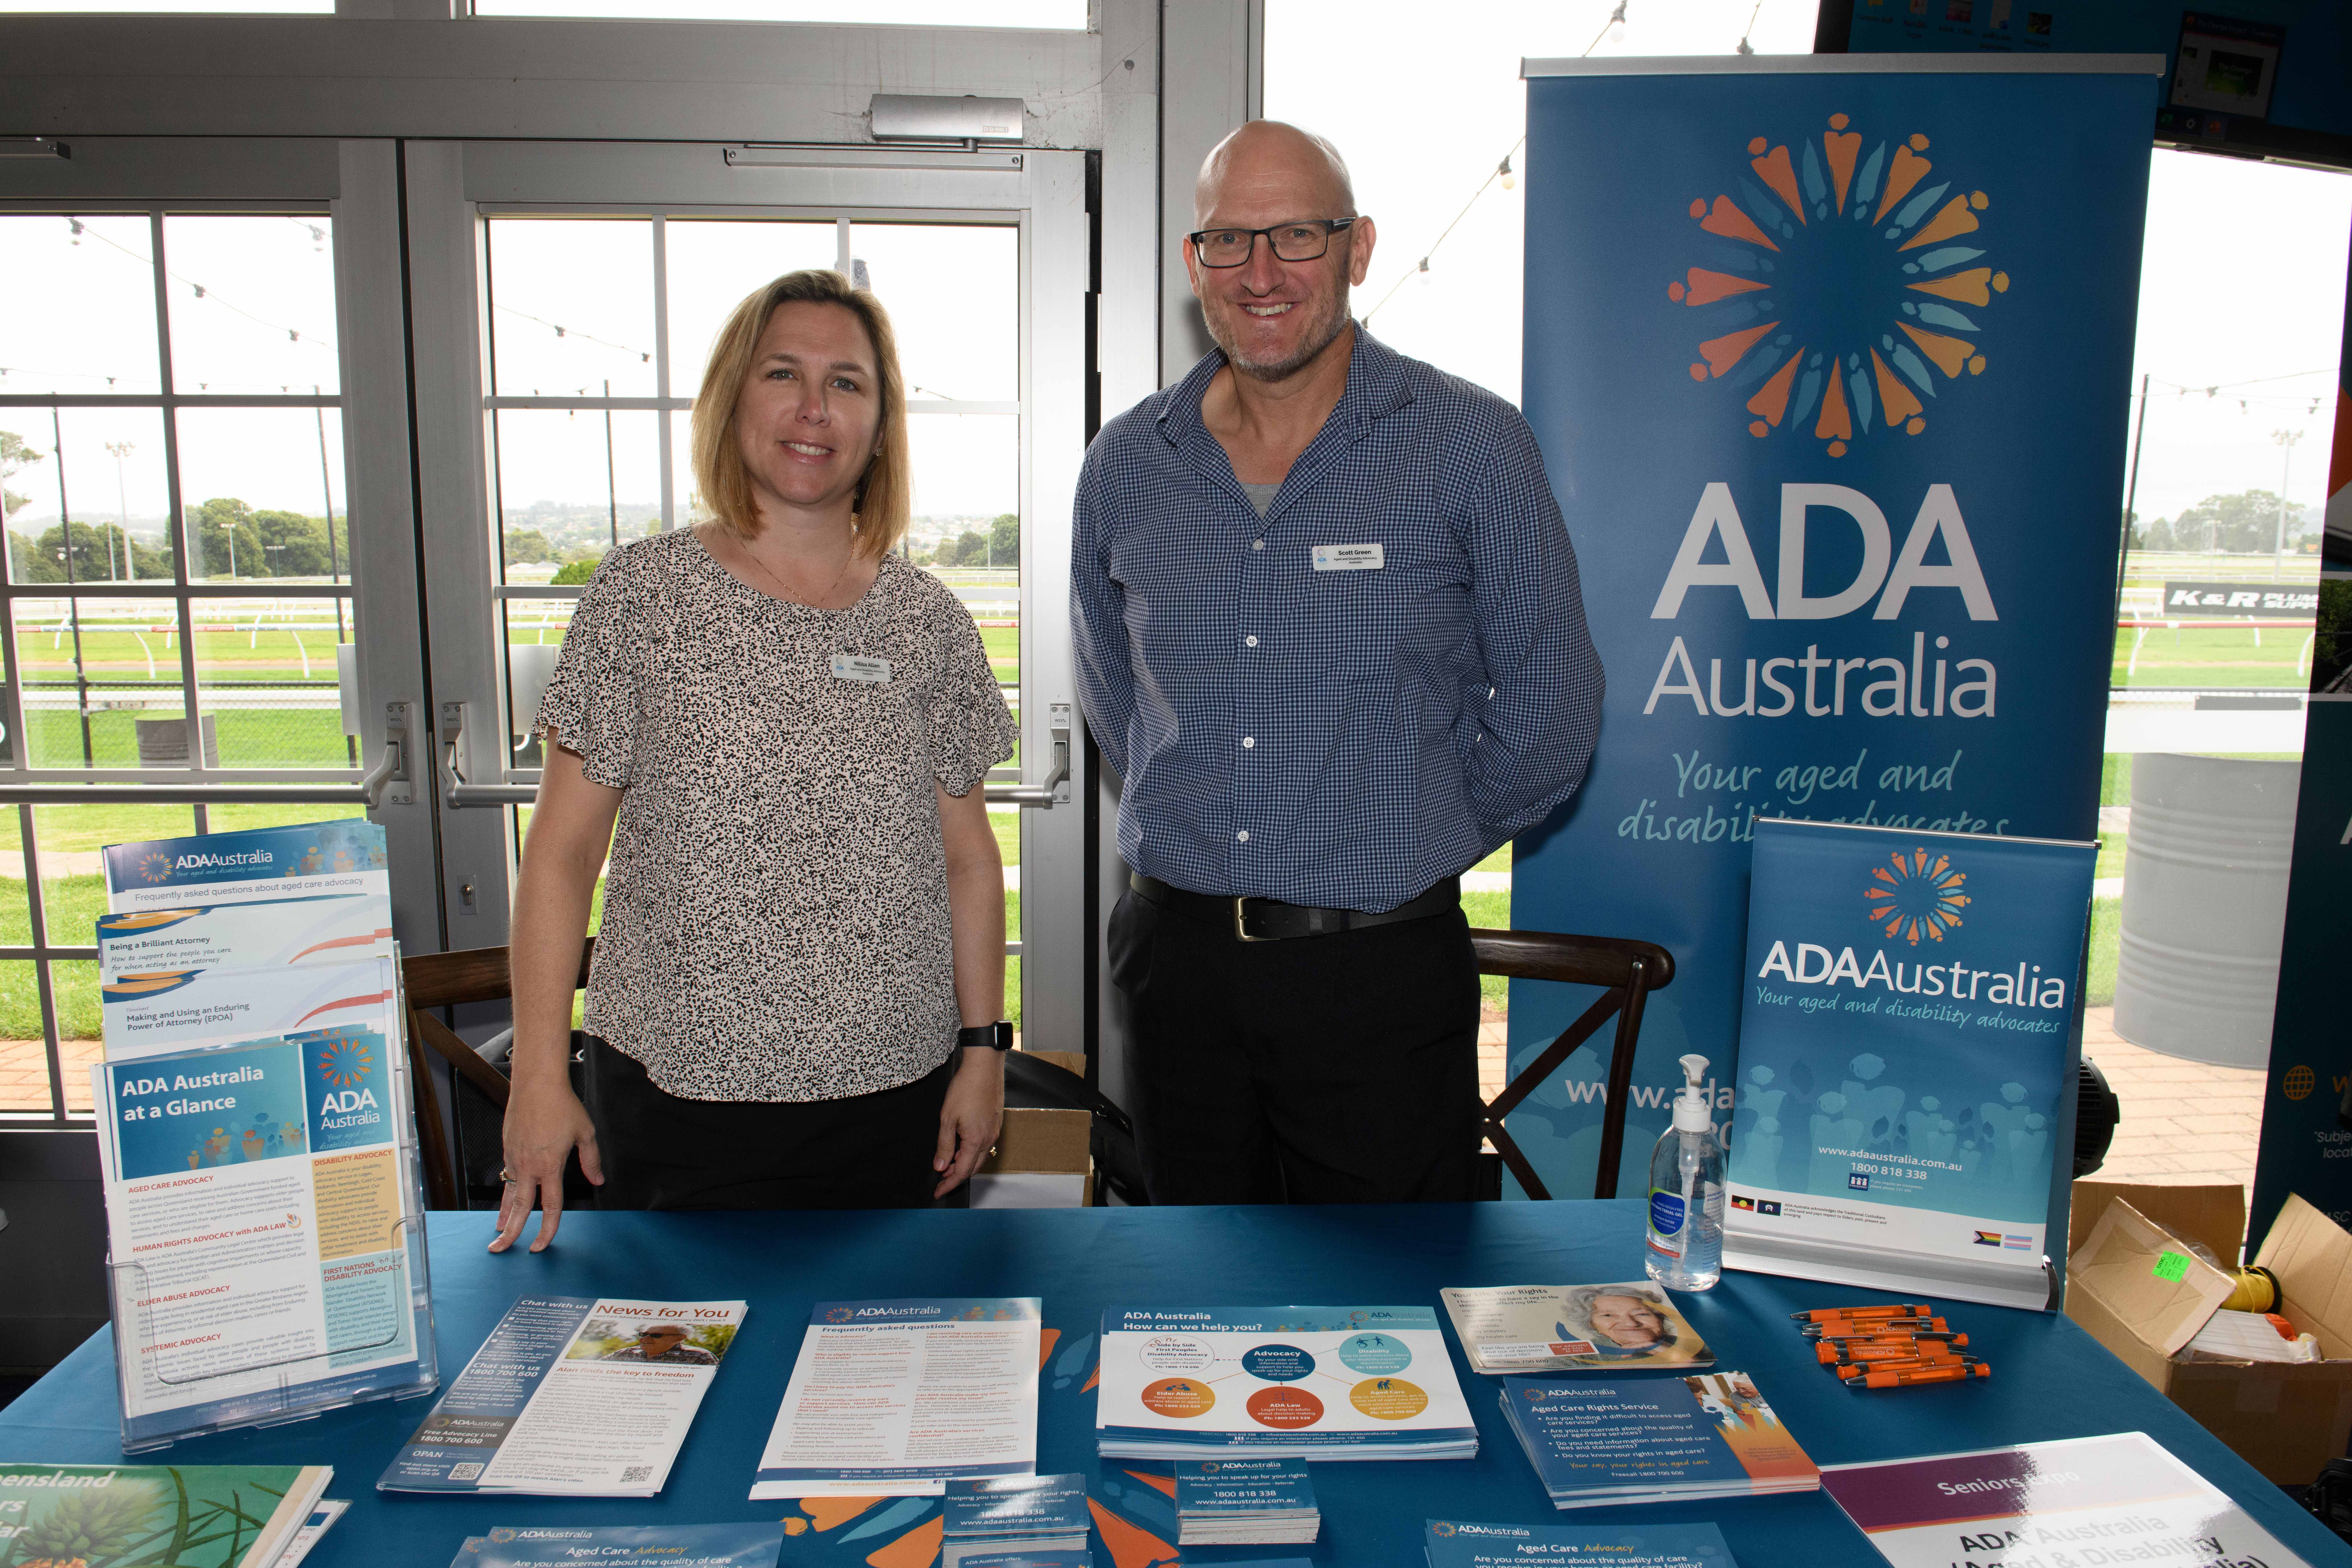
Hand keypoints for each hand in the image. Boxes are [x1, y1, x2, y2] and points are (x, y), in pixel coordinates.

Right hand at [489, 1077, 603, 1252]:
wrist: (536, 1083)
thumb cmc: (563, 1105)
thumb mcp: (585, 1133)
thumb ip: (591, 1160)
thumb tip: (599, 1181)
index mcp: (550, 1166)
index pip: (550, 1207)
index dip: (547, 1230)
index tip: (540, 1246)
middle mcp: (529, 1166)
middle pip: (519, 1208)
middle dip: (510, 1232)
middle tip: (500, 1250)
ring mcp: (514, 1157)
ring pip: (508, 1193)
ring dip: (503, 1215)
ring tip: (497, 1232)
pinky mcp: (507, 1148)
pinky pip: (506, 1176)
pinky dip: (505, 1191)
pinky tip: (506, 1200)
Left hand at [933, 1048, 1004, 1198]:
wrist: (984, 1067)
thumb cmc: (965, 1089)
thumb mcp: (947, 1119)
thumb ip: (945, 1145)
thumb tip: (940, 1166)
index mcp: (976, 1141)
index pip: (961, 1172)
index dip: (948, 1184)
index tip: (937, 1192)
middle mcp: (989, 1139)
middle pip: (972, 1168)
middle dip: (955, 1176)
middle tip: (940, 1178)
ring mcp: (994, 1131)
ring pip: (979, 1157)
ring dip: (963, 1163)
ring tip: (947, 1162)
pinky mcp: (996, 1122)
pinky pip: (984, 1145)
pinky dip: (971, 1151)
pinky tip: (961, 1146)